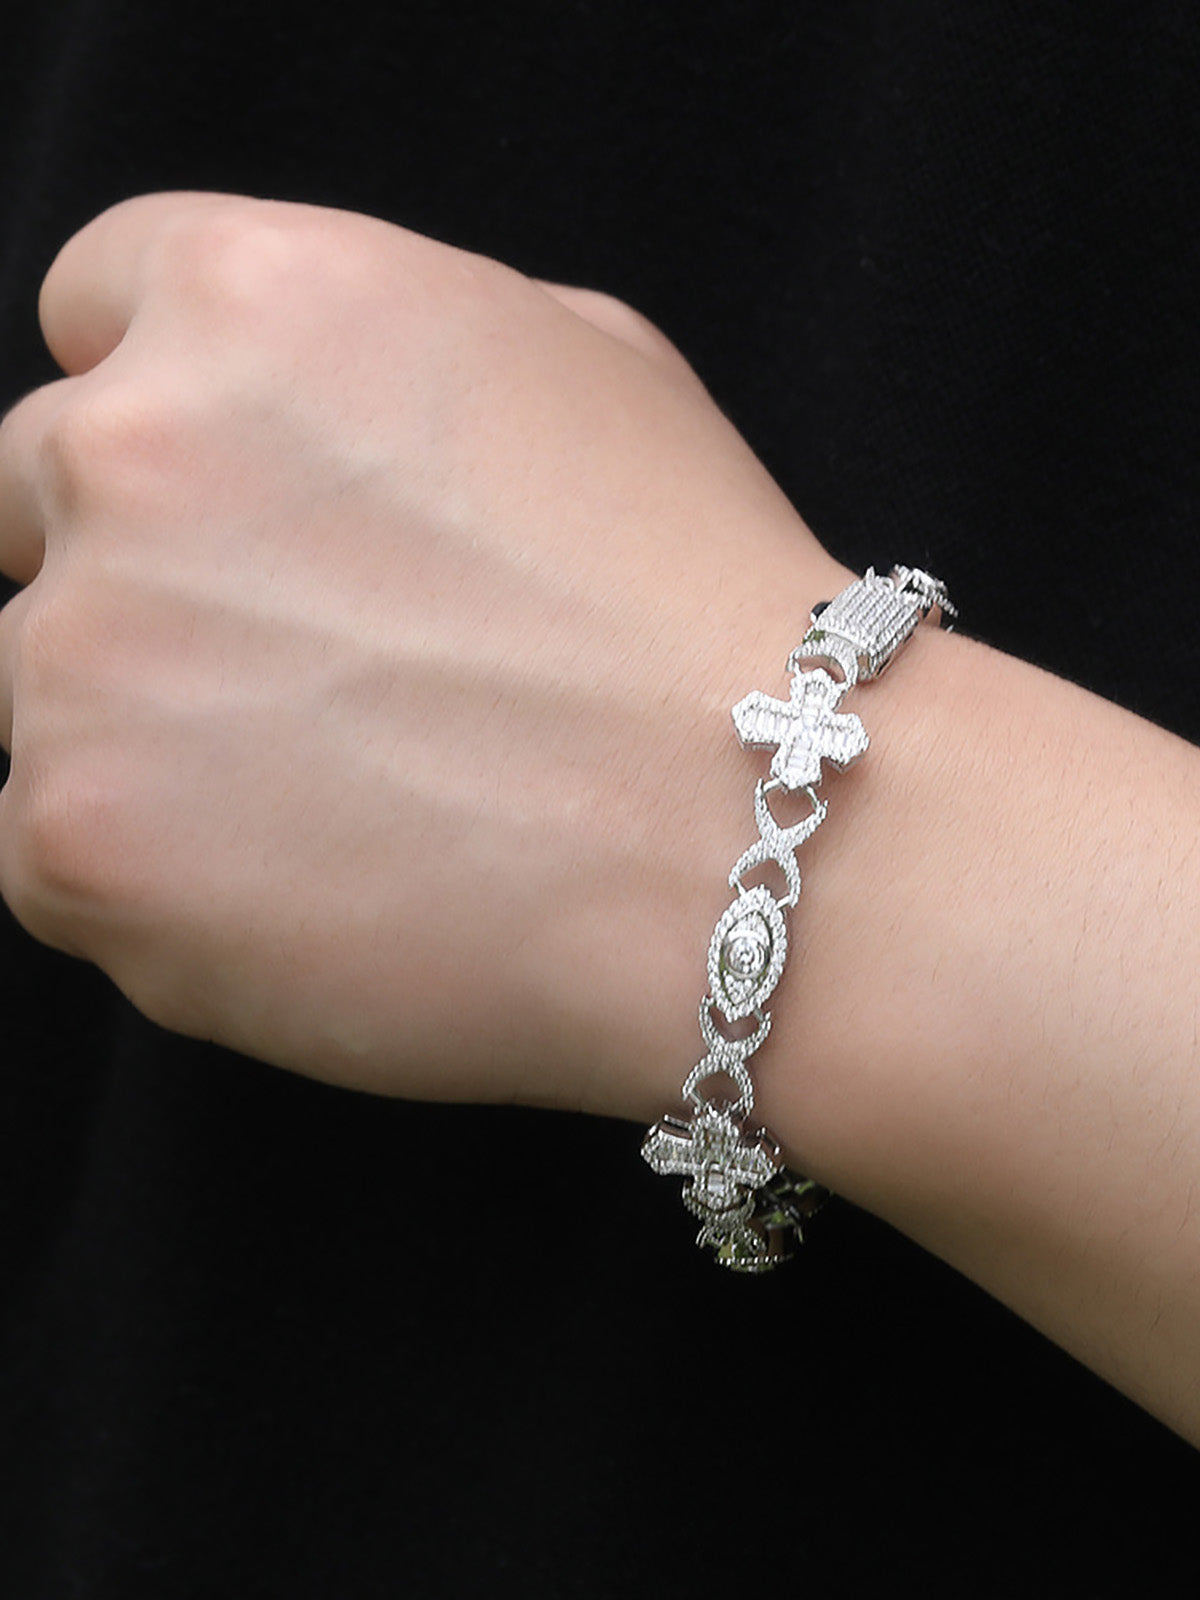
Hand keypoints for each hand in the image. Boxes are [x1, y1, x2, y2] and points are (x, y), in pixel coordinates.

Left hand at [0, 193, 843, 1114]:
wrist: (755, 841)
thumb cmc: (690, 607)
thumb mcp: (579, 368)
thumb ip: (376, 354)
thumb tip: (286, 411)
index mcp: (251, 304)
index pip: (89, 307)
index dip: (165, 398)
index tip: (232, 492)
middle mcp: (130, 454)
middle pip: (38, 495)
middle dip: (144, 565)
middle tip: (291, 663)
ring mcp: (81, 659)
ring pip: (38, 680)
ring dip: (141, 725)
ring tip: (327, 793)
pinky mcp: (79, 845)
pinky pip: (49, 843)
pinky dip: (150, 869)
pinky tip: (306, 883)